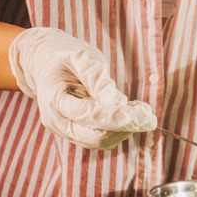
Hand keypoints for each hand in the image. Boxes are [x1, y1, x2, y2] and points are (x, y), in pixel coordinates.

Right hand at [8, 28, 156, 148]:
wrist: (48, 63)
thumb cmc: (66, 56)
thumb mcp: (81, 55)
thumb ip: (95, 76)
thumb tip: (114, 101)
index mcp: (54, 99)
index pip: (90, 116)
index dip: (120, 117)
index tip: (145, 114)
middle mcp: (57, 121)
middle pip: (96, 137)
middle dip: (126, 127)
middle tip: (148, 115)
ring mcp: (66, 131)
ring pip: (102, 141)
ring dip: (126, 128)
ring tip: (139, 108)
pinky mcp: (78, 134)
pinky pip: (103, 138)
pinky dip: (121, 128)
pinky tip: (129, 111)